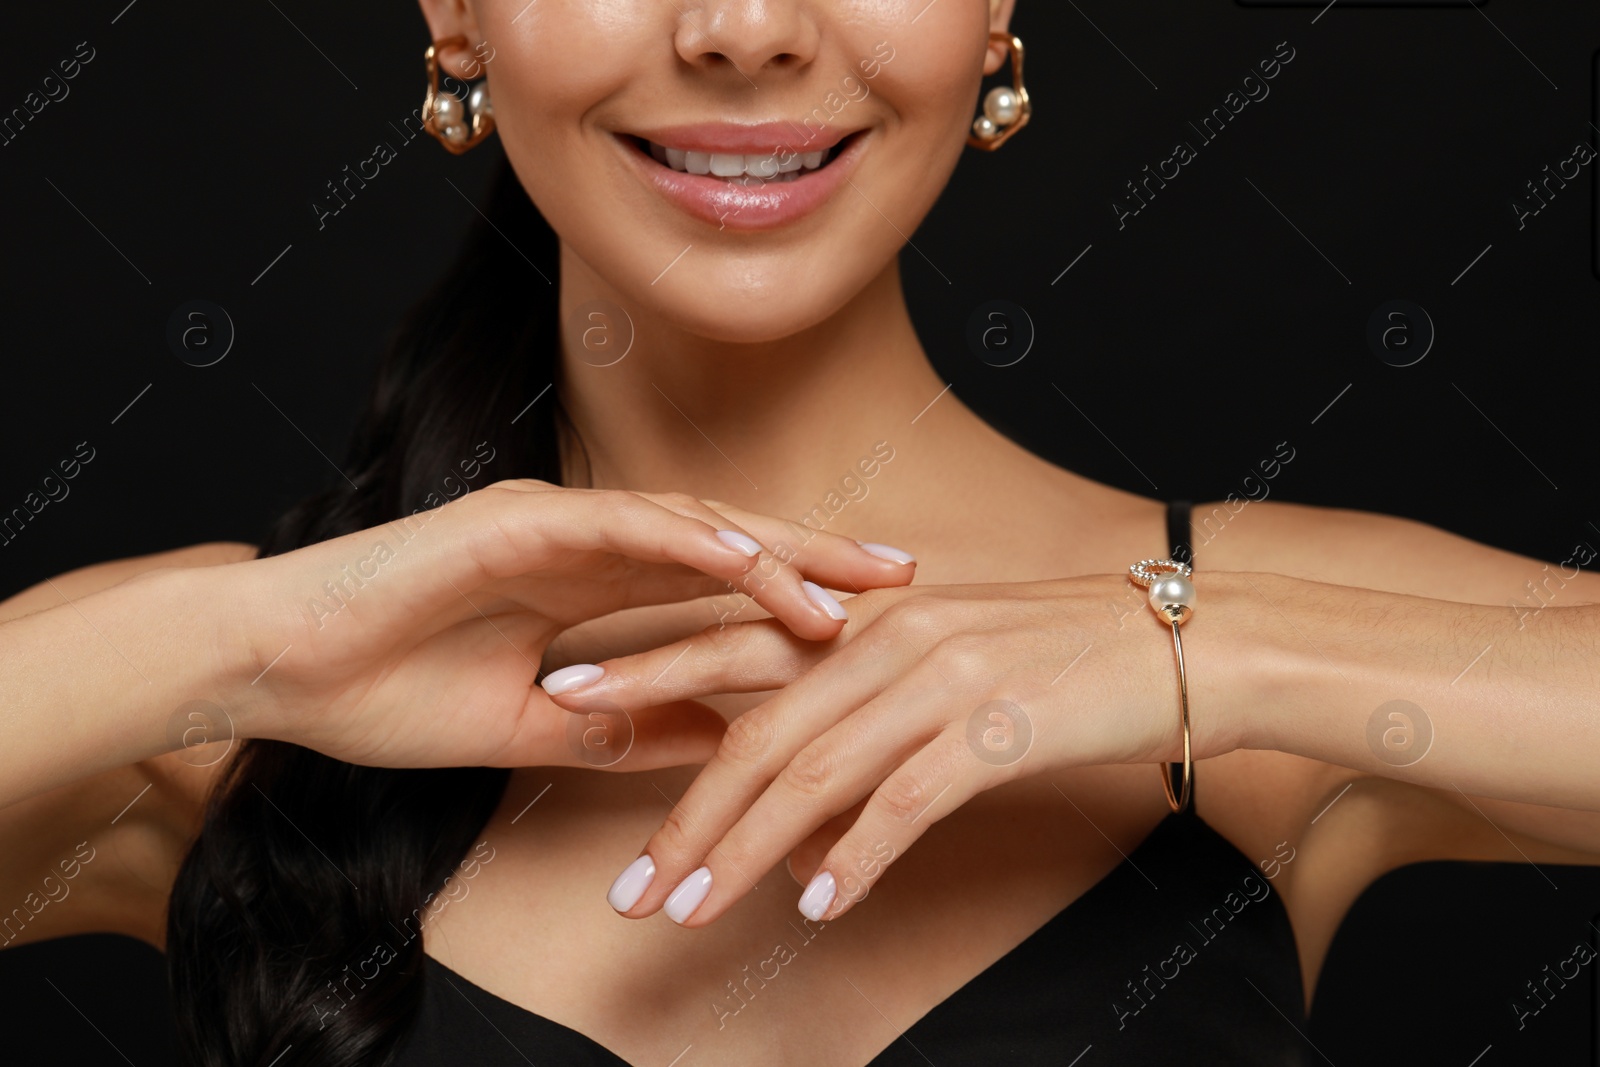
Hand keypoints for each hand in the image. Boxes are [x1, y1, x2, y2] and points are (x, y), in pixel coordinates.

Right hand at [210, 480, 916, 770]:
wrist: (280, 669)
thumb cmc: (387, 693)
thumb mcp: (537, 729)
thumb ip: (629, 726)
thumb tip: (723, 740)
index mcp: (589, 583)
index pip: (714, 581)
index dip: (795, 592)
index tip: (871, 617)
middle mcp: (584, 541)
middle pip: (726, 542)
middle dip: (817, 557)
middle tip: (906, 573)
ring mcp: (553, 521)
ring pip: (690, 525)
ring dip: (776, 553)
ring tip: (855, 584)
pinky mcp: (514, 521)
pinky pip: (621, 526)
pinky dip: (692, 542)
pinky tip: (757, 564)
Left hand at [542, 575, 1245, 922]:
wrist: (1184, 640)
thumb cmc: (1064, 653)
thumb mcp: (951, 659)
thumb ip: (867, 711)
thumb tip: (799, 808)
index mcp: (869, 617)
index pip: (731, 651)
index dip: (644, 681)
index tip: (565, 710)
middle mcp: (890, 641)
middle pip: (757, 731)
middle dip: (683, 813)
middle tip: (628, 885)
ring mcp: (942, 682)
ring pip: (815, 774)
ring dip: (745, 851)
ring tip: (693, 909)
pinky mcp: (997, 729)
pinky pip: (904, 803)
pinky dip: (854, 857)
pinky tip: (816, 904)